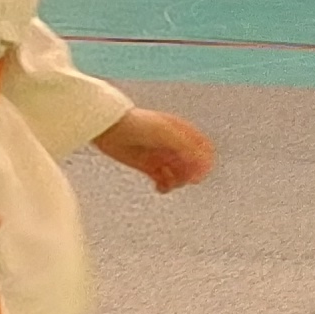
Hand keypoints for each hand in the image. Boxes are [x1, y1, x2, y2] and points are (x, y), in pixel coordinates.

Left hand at [95, 108, 216, 192]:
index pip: (205, 149)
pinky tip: (159, 188)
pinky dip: (165, 187)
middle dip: (190, 174)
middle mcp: (175, 145)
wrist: (109, 127)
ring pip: (180, 175)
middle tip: (181, 179)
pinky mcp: (150, 167)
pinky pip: (165, 181)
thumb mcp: (166, 133)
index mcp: (183, 133)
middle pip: (194, 165)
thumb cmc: (138, 125)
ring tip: (166, 183)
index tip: (197, 172)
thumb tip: (203, 164)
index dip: (205, 162)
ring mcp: (163, 156)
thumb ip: (186, 146)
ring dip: (178, 182)